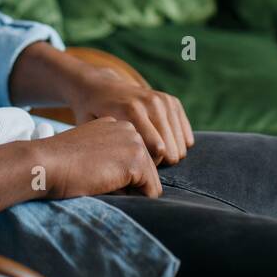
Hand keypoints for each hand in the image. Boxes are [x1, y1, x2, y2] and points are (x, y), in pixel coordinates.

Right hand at [34, 117, 161, 198]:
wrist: (45, 163)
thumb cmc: (58, 163)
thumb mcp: (88, 152)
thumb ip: (109, 157)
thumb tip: (127, 181)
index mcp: (117, 126)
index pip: (134, 160)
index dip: (118, 176)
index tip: (93, 171)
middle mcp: (130, 129)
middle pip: (146, 171)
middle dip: (127, 185)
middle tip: (96, 178)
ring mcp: (135, 143)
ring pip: (150, 183)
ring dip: (128, 191)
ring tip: (100, 181)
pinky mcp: (136, 161)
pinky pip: (150, 193)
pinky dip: (131, 199)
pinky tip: (106, 185)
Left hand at [63, 66, 194, 165]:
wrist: (100, 87)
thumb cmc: (92, 116)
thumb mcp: (89, 132)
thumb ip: (104, 154)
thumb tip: (122, 190)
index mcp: (131, 111)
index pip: (158, 150)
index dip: (148, 168)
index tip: (133, 168)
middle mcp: (151, 103)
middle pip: (172, 150)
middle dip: (159, 163)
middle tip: (140, 161)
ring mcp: (163, 101)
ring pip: (182, 145)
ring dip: (168, 154)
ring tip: (147, 152)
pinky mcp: (172, 101)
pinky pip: (186, 136)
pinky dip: (175, 144)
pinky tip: (158, 143)